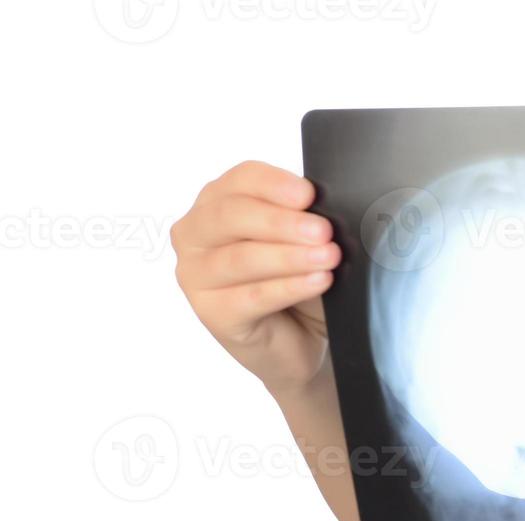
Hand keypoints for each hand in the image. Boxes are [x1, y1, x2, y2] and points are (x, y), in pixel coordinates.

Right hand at [171, 160, 339, 395]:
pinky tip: (318, 281)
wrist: (302, 337)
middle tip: (323, 231)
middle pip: (231, 216)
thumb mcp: (301, 240)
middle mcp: (195, 235)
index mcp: (216, 203)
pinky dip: (288, 287)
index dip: (274, 184)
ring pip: (241, 258)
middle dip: (281, 222)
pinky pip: (251, 296)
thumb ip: (301, 218)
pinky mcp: (211, 313)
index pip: (239, 180)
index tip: (309, 194)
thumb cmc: (296, 279)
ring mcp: (196, 276)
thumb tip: (321, 209)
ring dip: (289, 257)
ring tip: (328, 258)